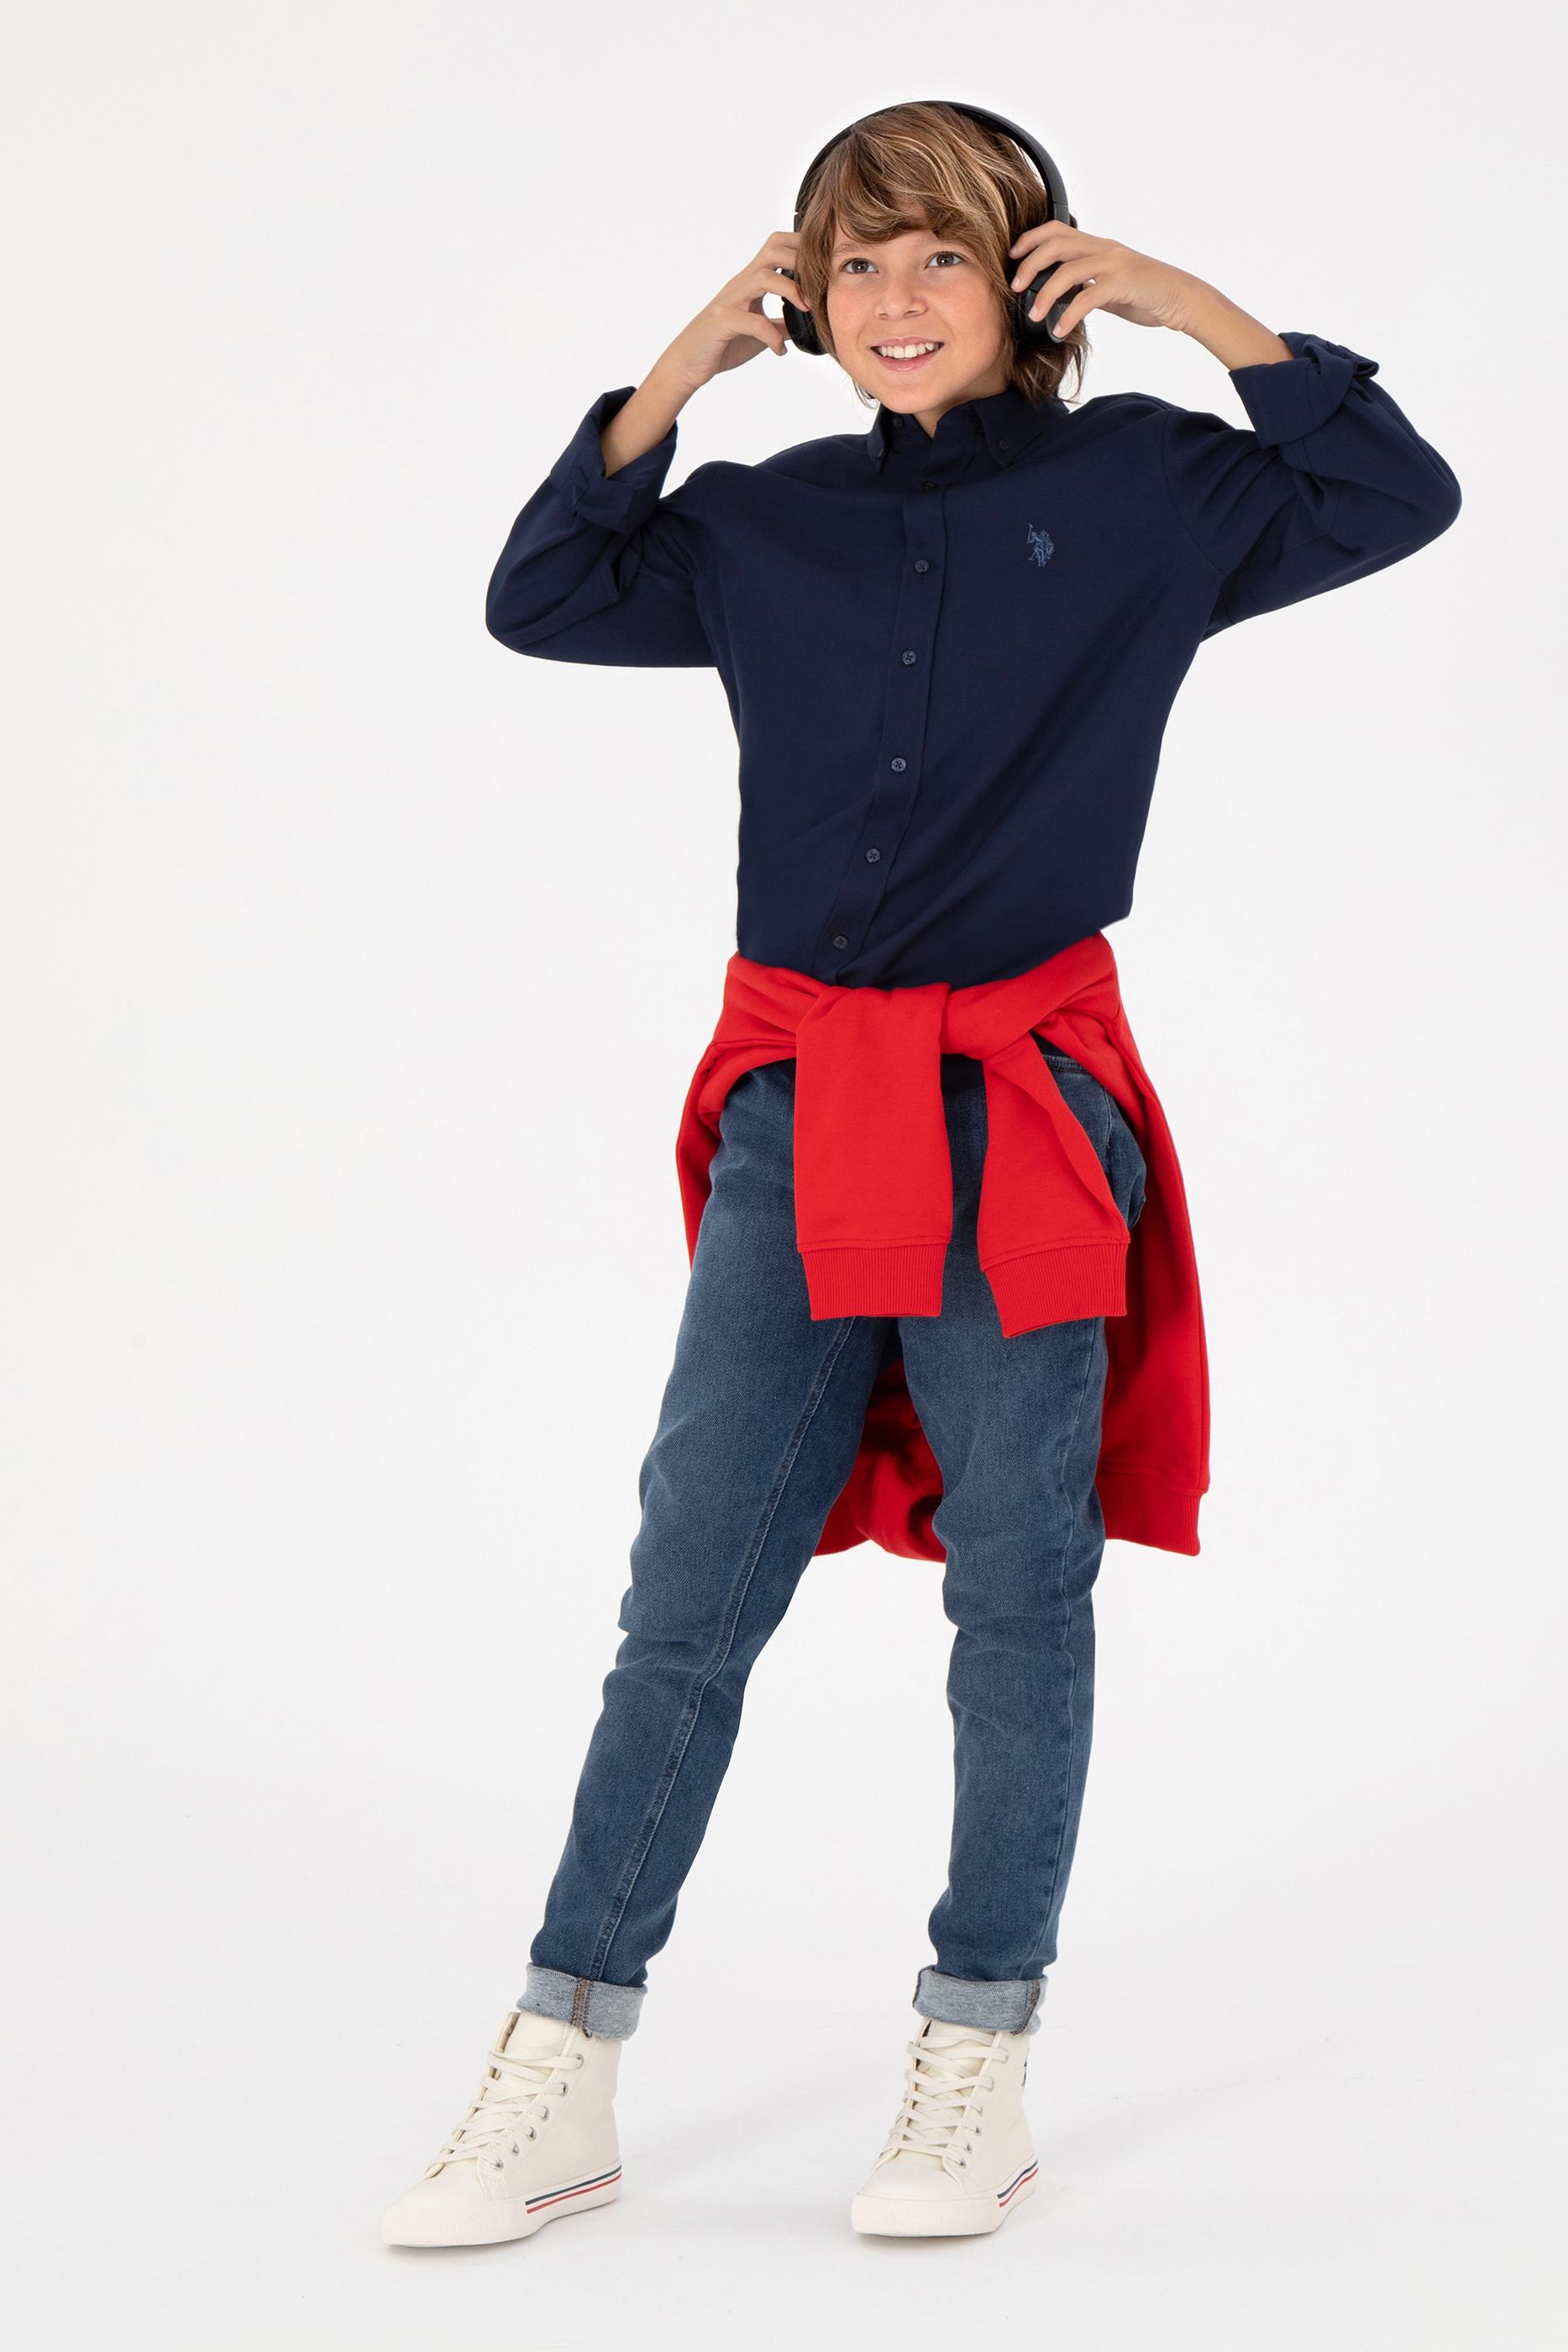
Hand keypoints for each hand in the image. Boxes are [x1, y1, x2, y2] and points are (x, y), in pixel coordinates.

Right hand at [656, 232, 809, 391]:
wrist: (688, 362)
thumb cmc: (722, 344)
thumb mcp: (760, 332)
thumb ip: (781, 323)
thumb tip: (805, 323)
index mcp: (750, 281)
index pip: (777, 246)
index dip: (801, 248)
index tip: (823, 267)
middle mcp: (741, 284)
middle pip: (772, 249)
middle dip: (800, 262)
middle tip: (818, 286)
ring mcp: (730, 300)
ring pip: (763, 277)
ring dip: (791, 291)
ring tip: (805, 311)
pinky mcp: (722, 321)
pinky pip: (752, 321)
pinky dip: (772, 336)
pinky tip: (780, 351)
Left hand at [1006, 222, 1202, 336]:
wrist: (1181, 298)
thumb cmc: (1145, 294)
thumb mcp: (1110, 287)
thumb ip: (1087, 286)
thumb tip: (1062, 298)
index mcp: (1098, 246)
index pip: (1057, 231)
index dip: (1030, 240)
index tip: (1012, 258)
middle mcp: (1103, 248)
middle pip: (1055, 245)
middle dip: (1029, 265)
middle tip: (1015, 288)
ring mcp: (1114, 263)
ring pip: (1067, 269)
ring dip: (1044, 293)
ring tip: (1033, 315)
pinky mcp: (1124, 282)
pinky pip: (1088, 296)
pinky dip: (1069, 315)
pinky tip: (1059, 329)